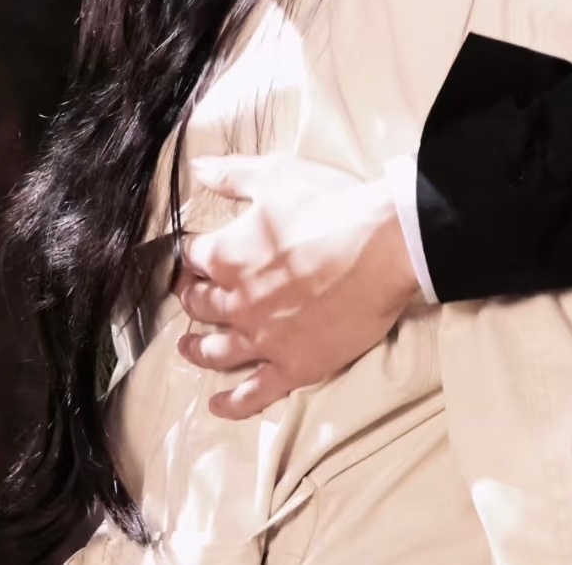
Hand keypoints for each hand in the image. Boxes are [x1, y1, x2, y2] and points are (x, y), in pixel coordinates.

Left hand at [171, 154, 419, 418]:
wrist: (383, 247)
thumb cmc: (331, 206)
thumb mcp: (277, 175)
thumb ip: (232, 175)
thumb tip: (196, 167)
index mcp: (227, 255)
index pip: (193, 256)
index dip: (190, 253)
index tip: (192, 253)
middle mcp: (236, 302)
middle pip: (200, 304)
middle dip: (191, 298)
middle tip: (190, 296)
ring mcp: (263, 339)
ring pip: (216, 351)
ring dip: (198, 349)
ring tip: (188, 347)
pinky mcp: (292, 366)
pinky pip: (253, 392)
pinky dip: (231, 402)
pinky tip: (218, 404)